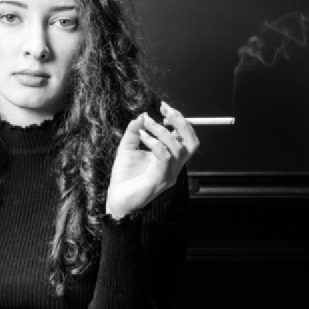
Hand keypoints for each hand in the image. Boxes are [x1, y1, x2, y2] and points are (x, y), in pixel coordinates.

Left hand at [105, 101, 199, 218]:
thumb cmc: (124, 176)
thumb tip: (141, 115)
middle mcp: (174, 166)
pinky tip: (142, 136)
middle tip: (165, 110)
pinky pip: (164, 157)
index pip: (185, 137)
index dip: (179, 120)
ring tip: (147, 123)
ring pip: (177, 148)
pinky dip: (154, 143)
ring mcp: (169, 173)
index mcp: (170, 158)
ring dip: (162, 131)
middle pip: (191, 142)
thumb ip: (134, 132)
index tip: (164, 108)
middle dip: (180, 122)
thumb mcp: (127, 148)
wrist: (117, 199)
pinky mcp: (160, 179)